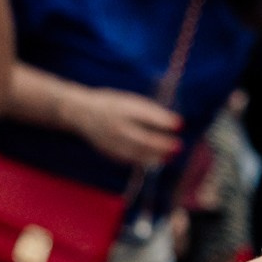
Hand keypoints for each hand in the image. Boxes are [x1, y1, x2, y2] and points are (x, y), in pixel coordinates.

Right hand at [68, 87, 183, 167]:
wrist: (81, 113)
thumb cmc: (112, 105)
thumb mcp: (128, 101)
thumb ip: (148, 111)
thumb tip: (174, 123)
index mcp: (122, 107)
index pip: (145, 114)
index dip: (163, 120)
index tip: (180, 124)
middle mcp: (116, 125)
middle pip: (142, 137)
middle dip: (162, 143)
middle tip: (178, 146)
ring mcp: (112, 140)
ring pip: (136, 152)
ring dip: (156, 156)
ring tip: (171, 157)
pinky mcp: (109, 152)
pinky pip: (129, 159)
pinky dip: (143, 161)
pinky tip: (156, 161)